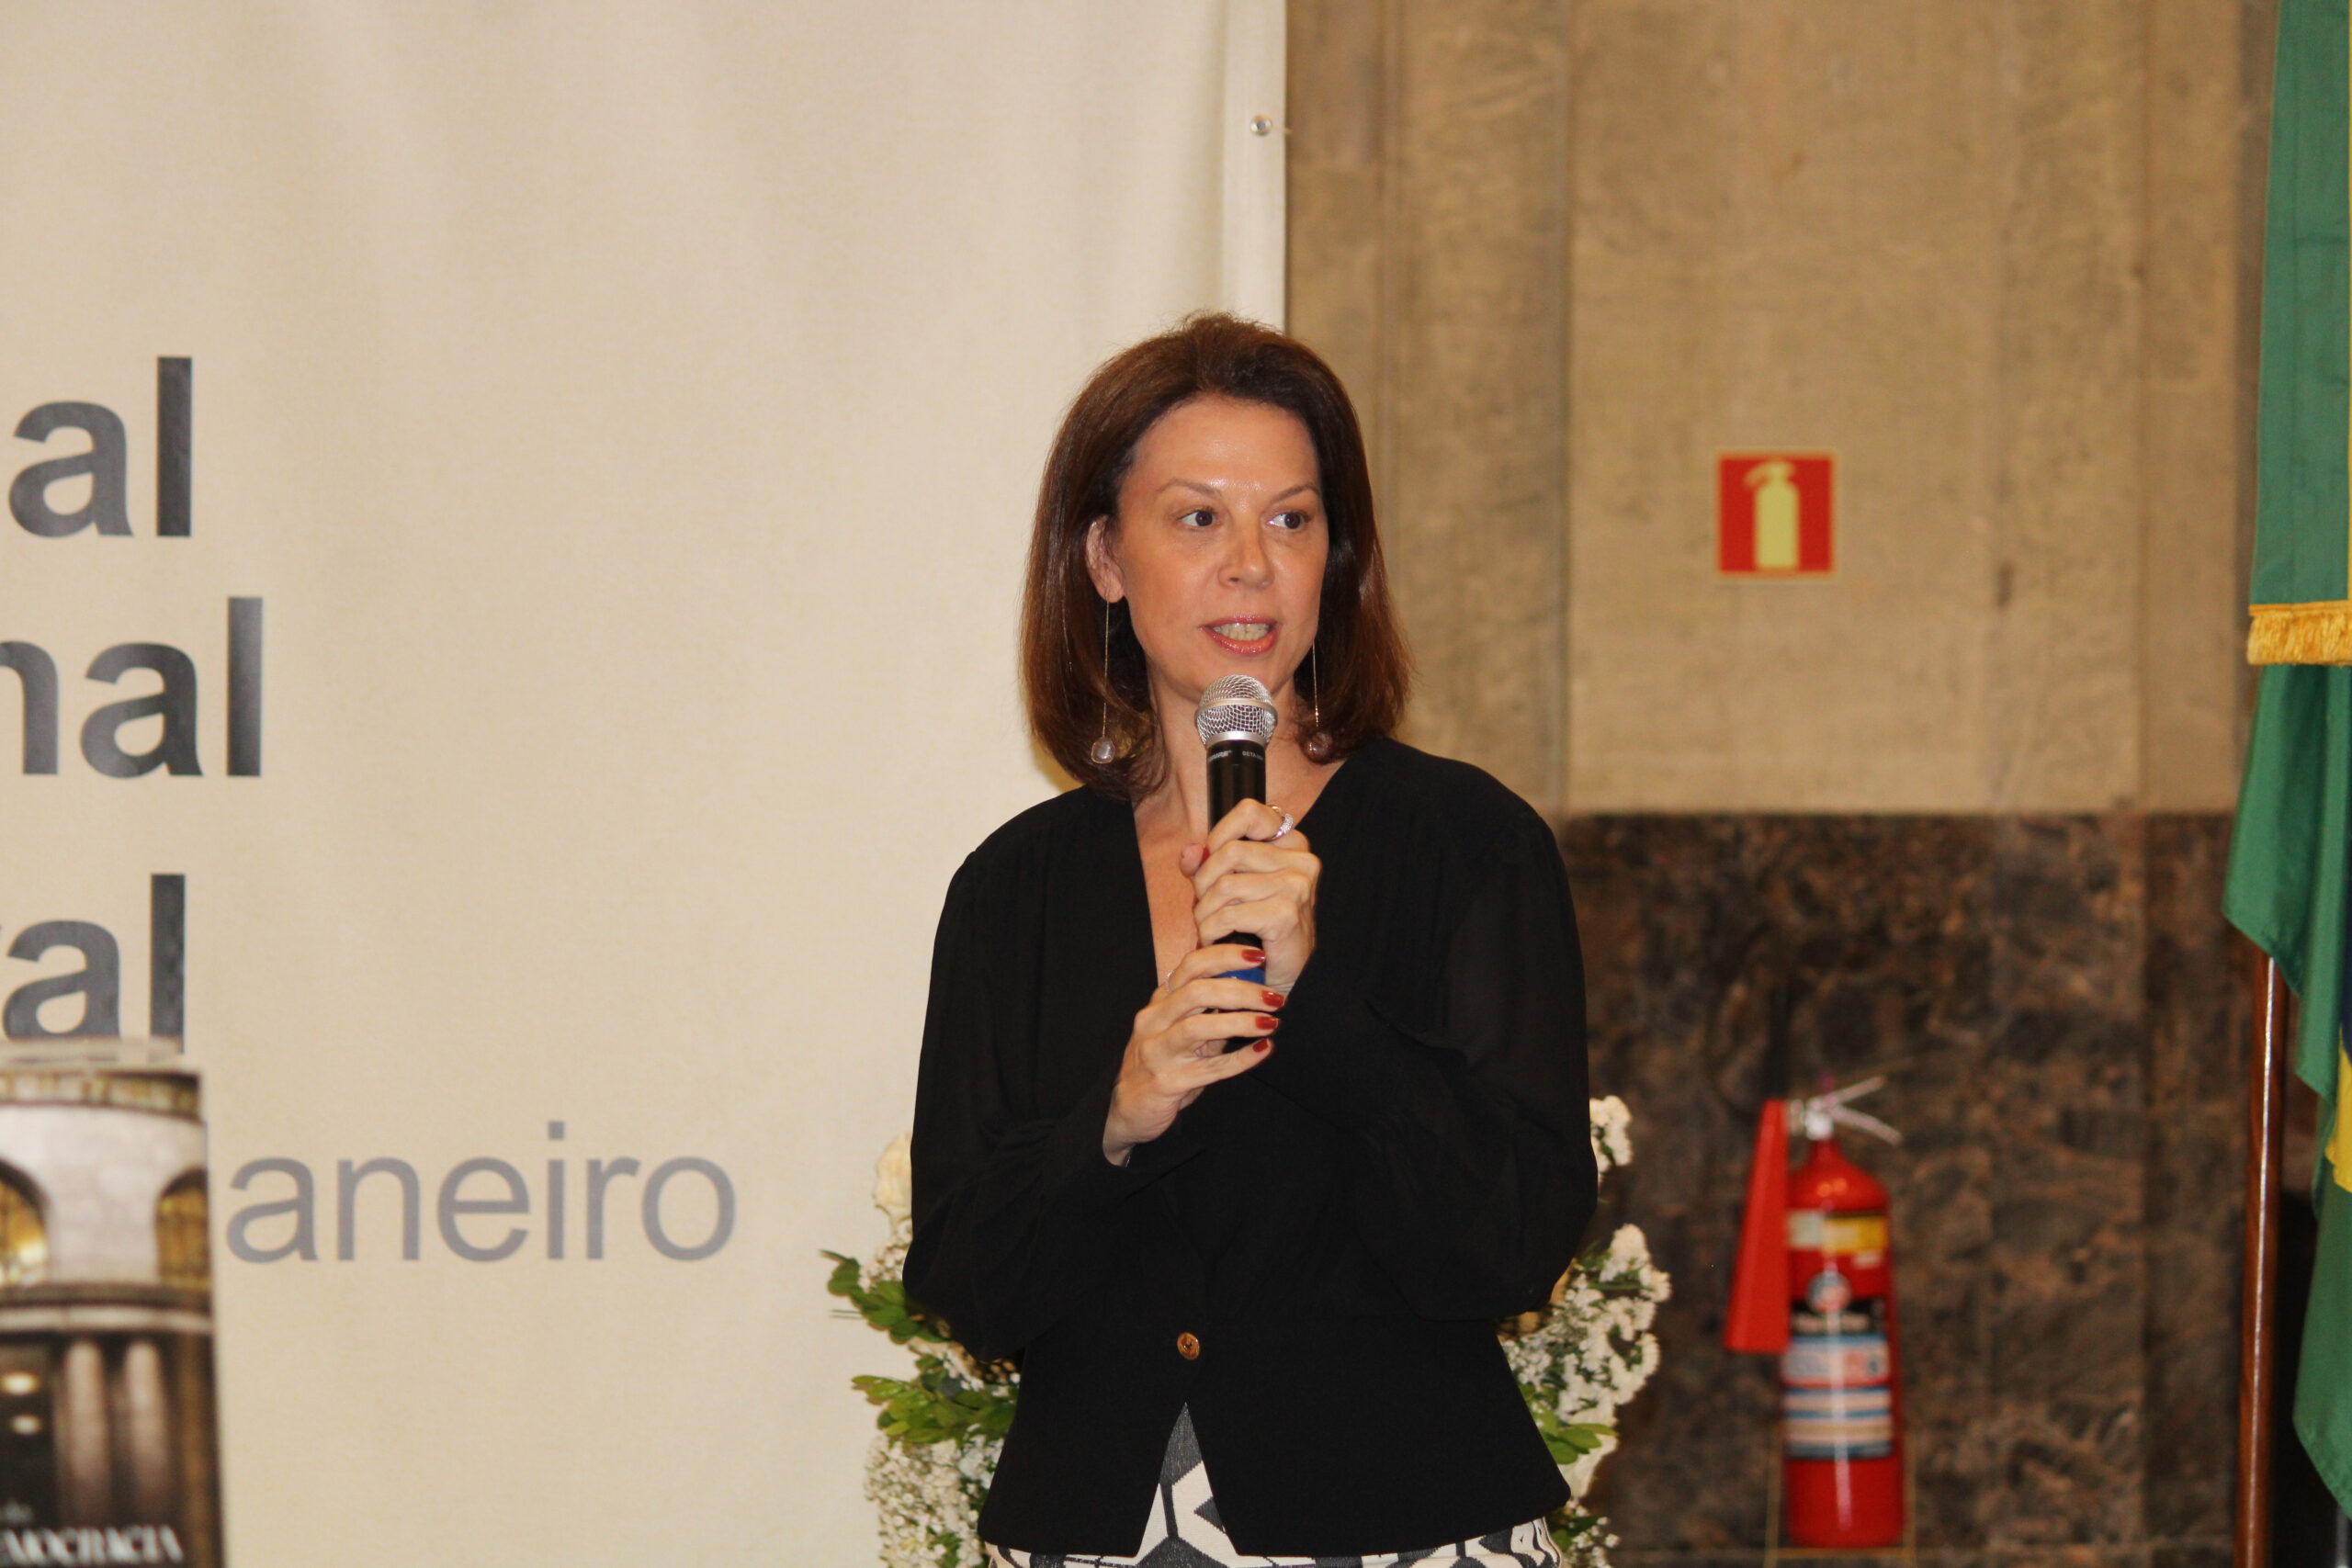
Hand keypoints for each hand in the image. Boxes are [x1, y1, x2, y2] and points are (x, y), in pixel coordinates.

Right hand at [1103, 943, 1280, 1163]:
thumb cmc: (1161, 1064)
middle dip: (1240, 990)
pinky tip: (1264, 1050)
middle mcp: (1154, 1022)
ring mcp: (1157, 1052)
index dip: (1225, 956)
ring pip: (1198, 1027)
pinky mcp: (1167, 1082)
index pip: (1191, 965)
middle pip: (1196, 992)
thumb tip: (1250, 991)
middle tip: (1274, 997)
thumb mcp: (1180, 1031)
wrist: (1128, 1110)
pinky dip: (1240, 1058)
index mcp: (1159, 1003)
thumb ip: (1209, 1012)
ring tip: (1271, 1022)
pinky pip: (1209, 1069)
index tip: (1258, 956)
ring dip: (1240, 1022)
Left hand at [1181, 800, 1318, 993]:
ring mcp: (1297, 886)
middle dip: (1204, 882)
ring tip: (1208, 928)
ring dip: (1204, 912)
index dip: (1219, 833)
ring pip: (1225, 885)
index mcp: (1292, 845)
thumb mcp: (1232, 889)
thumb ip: (1208, 865)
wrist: (1286, 977)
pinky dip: (1212, 930)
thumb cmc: (1260, 930)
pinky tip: (1216, 940)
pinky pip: (1229, 914)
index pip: (1250, 812)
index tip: (1209, 860)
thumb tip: (1189, 852)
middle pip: (1230, 851)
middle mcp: (1302, 860)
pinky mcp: (1286, 913)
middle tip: (1204, 907)